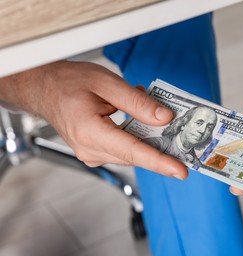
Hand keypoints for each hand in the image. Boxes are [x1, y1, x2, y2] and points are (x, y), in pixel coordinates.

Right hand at [0, 61, 187, 178]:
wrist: (44, 88)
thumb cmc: (69, 82)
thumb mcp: (106, 83)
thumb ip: (137, 102)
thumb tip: (164, 118)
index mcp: (90, 131)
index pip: (132, 151)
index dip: (159, 161)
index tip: (181, 171)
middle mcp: (89, 149)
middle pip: (135, 154)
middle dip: (161, 147)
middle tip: (182, 138)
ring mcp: (90, 153)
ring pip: (131, 153)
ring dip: (147, 137)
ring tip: (153, 115)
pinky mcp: (94, 152)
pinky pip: (123, 149)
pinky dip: (136, 137)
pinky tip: (138, 120)